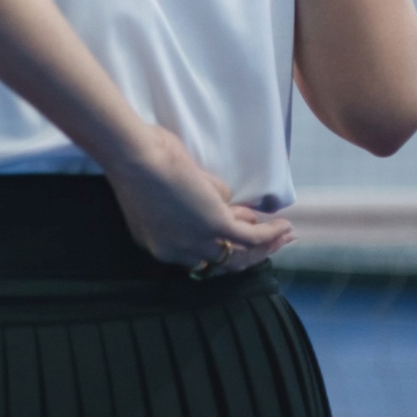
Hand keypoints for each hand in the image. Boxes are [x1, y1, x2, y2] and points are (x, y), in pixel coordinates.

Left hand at [102, 126, 293, 276]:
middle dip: (250, 253)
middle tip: (270, 244)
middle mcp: (176, 252)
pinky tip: (283, 225)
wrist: (132, 155)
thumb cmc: (138, 160)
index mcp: (158, 244)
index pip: (197, 256)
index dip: (222, 245)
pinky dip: (270, 233)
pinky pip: (250, 236)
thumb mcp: (164, 189)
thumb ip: (192, 198)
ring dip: (266, 245)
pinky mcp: (215, 225)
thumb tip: (222, 199)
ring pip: (240, 254)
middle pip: (223, 261)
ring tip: (284, 233)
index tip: (239, 233)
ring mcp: (196, 241)